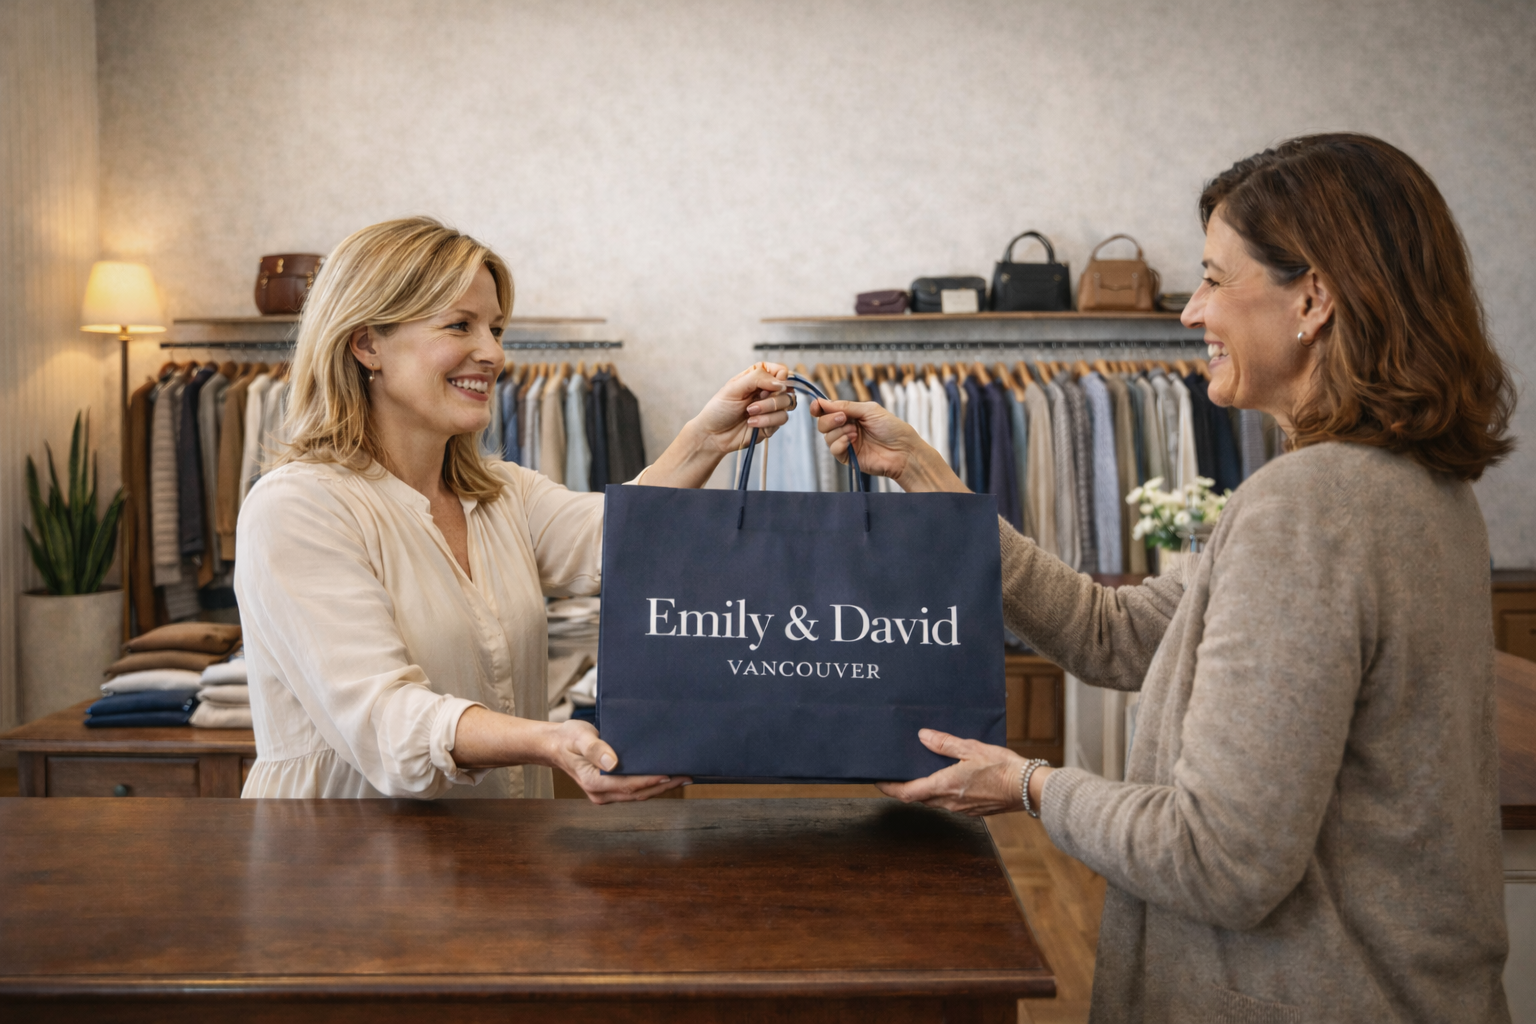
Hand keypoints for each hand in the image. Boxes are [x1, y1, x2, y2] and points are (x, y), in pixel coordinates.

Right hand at [548, 719, 690, 803]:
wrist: (556, 745)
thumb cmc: (568, 739)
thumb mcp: (579, 738)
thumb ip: (595, 750)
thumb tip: (613, 764)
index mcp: (594, 783)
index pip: (628, 785)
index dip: (650, 781)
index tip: (670, 774)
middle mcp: (601, 793)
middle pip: (637, 793)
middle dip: (663, 786)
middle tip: (686, 776)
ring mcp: (605, 794)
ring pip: (637, 794)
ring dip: (659, 788)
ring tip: (682, 777)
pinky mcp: (609, 789)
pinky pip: (633, 790)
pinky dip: (650, 785)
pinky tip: (665, 777)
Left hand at [690, 361, 794, 454]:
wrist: (713, 435)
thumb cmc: (719, 409)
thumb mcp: (733, 388)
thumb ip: (757, 378)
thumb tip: (779, 381)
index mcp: (757, 378)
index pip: (780, 370)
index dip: (779, 376)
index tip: (769, 385)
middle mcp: (766, 391)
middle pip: (786, 388)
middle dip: (770, 397)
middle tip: (752, 403)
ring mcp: (770, 408)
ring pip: (787, 403)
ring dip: (768, 409)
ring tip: (750, 413)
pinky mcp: (772, 423)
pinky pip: (782, 419)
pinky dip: (767, 421)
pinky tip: (752, 423)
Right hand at [809, 398, 966, 492]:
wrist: (903, 451)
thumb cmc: (892, 428)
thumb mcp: (869, 410)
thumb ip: (846, 406)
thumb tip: (823, 401)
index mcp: (851, 415)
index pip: (828, 410)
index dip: (819, 408)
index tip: (816, 406)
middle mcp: (846, 428)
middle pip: (823, 423)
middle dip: (830, 419)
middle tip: (844, 418)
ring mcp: (846, 443)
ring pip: (827, 436)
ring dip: (839, 431)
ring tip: (855, 432)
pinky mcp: (848, 457)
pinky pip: (833, 449)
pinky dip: (840, 443)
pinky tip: (852, 441)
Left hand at [877, 728, 1030, 816]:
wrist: (1027, 788)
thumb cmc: (1002, 767)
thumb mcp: (971, 748)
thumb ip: (945, 743)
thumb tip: (923, 737)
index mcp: (945, 786)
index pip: (907, 793)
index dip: (889, 788)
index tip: (877, 781)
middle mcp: (949, 802)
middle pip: (918, 798)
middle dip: (905, 787)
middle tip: (896, 773)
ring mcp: (961, 808)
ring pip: (933, 801)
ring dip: (922, 790)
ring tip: (918, 773)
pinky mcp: (972, 809)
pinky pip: (948, 802)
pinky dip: (939, 792)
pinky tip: (945, 778)